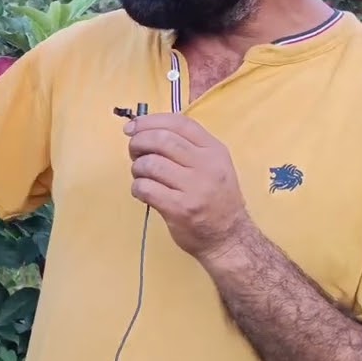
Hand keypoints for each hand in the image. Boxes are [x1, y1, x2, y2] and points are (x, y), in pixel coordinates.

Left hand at [124, 113, 251, 262]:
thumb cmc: (214, 199)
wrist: (229, 239)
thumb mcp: (213, 165)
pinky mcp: (180, 209)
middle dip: (138, 142)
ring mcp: (194, 188)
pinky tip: (142, 192)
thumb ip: (187, 146)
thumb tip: (144, 129)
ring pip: (150, 163)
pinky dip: (137, 187)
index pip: (179, 123)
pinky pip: (146, 188)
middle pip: (162, 139)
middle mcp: (207, 166)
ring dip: (137, 168)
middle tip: (133, 152)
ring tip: (141, 176)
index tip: (132, 127)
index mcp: (214, 150)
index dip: (150, 121)